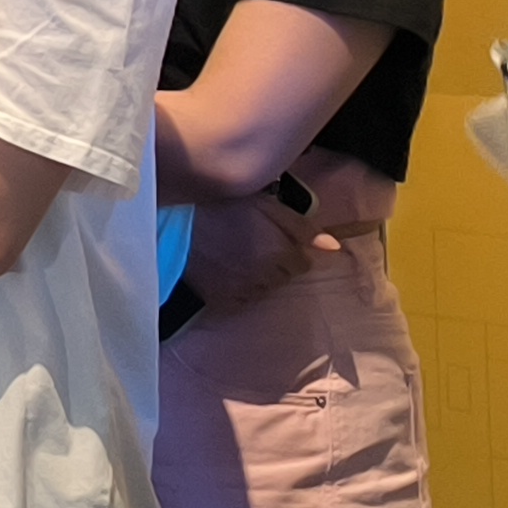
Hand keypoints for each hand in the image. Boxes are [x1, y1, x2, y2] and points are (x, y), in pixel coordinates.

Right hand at [183, 191, 329, 308]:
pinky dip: (237, 287)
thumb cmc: (220, 208)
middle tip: (249, 241)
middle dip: (275, 261)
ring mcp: (246, 292)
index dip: (288, 246)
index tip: (270, 236)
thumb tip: (334, 246)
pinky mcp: (224, 302)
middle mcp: (269, 277)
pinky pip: (243, 298)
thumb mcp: (264, 205)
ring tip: (234, 254)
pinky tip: (223, 269)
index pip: (303, 260)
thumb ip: (301, 226)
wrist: (172, 226)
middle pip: (285, 275)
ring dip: (257, 275)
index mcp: (281, 251)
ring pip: (265, 287)